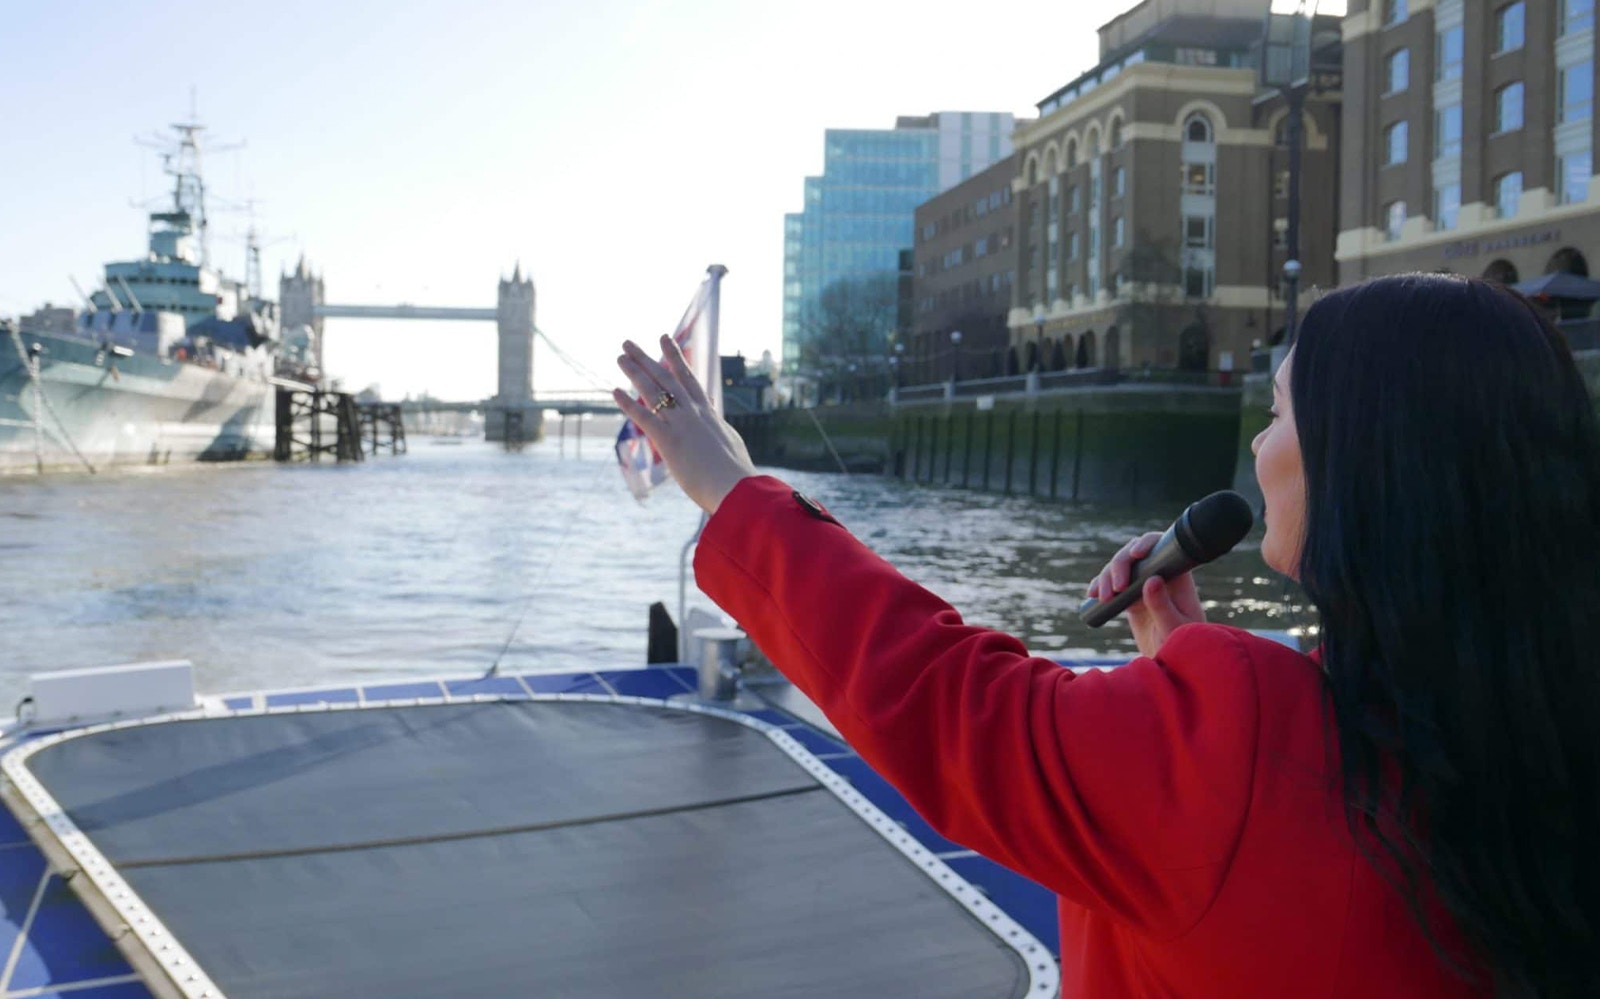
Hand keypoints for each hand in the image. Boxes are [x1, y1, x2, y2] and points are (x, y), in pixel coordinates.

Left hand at [614, 334, 757, 513]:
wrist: (736, 486)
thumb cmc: (736, 473)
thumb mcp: (730, 443)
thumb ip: (719, 428)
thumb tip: (717, 419)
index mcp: (709, 413)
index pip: (688, 379)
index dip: (675, 358)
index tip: (664, 339)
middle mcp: (693, 413)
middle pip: (667, 378)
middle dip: (646, 359)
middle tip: (628, 343)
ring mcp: (681, 424)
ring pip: (654, 391)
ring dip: (635, 372)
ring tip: (620, 356)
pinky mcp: (669, 440)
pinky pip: (644, 417)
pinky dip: (629, 404)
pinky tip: (615, 391)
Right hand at [1086, 531, 1205, 657]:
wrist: (1172, 666)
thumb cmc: (1182, 647)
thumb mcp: (1173, 628)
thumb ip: (1163, 606)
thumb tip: (1152, 580)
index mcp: (1177, 576)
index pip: (1161, 547)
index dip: (1146, 543)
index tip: (1136, 554)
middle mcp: (1159, 575)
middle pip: (1134, 554)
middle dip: (1120, 565)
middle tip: (1115, 589)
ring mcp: (1142, 586)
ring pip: (1119, 568)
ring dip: (1106, 578)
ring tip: (1104, 599)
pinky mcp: (1130, 598)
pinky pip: (1110, 585)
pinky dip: (1099, 586)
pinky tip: (1092, 595)